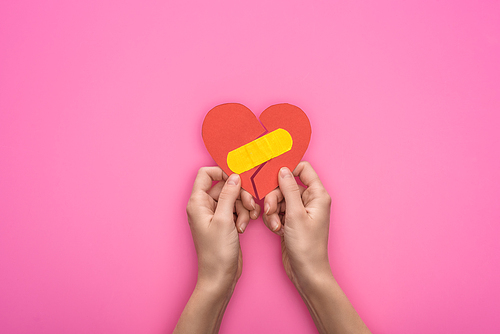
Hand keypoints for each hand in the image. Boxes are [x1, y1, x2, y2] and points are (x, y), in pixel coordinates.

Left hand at [175, 167, 260, 333]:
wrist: (220, 277)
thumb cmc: (216, 252)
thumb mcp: (225, 220)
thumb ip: (229, 194)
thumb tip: (234, 176)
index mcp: (198, 202)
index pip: (206, 174)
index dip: (222, 173)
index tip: (237, 180)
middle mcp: (204, 206)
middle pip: (225, 187)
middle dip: (240, 194)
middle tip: (249, 205)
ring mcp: (215, 215)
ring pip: (233, 198)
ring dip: (244, 206)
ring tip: (247, 220)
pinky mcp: (225, 223)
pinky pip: (236, 209)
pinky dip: (244, 215)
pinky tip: (245, 226)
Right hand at [262, 162, 370, 333]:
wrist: (306, 272)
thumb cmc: (306, 246)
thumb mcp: (295, 214)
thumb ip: (288, 189)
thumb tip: (282, 169)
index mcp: (318, 195)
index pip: (304, 169)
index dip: (288, 171)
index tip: (273, 177)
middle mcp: (310, 201)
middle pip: (286, 185)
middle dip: (275, 197)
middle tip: (270, 210)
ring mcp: (300, 211)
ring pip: (279, 199)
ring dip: (273, 210)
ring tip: (276, 225)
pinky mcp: (292, 221)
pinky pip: (278, 211)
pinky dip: (274, 219)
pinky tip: (277, 230)